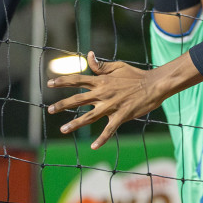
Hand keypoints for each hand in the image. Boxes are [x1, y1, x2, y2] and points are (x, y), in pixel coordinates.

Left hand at [46, 51, 200, 148]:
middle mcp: (102, 93)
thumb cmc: (135, 75)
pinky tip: (94, 147)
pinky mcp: (121, 116)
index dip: (63, 81)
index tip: (50, 83)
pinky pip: (109, 130)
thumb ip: (101, 65)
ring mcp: (111, 105)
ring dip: (75, 124)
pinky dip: (101, 139)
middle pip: (78, 99)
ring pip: (89, 116)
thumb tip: (89, 56)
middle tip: (50, 110)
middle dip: (62, 104)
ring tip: (63, 130)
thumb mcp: (117, 66)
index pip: (77, 79)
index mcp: (101, 81)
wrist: (153, 85)